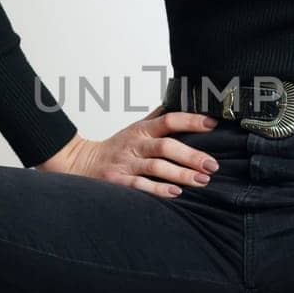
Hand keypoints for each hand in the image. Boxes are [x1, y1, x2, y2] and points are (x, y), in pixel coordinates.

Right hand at [36, 104, 220, 196]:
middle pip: (166, 146)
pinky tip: (175, 193)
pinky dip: (158, 190)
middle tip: (212, 165)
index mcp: (142, 130)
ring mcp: (126, 163)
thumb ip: (158, 117)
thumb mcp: (136, 128)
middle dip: (191, 156)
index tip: (212, 125)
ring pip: (156, 167)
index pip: (168, 120)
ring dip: (181, 174)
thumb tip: (182, 99)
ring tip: (202, 180)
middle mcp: (135, 145)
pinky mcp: (118, 182)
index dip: (191, 121)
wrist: (81, 163)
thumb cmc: (116, 147)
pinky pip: (140, 185)